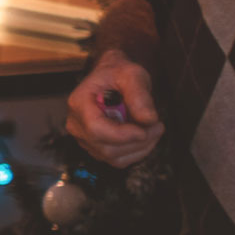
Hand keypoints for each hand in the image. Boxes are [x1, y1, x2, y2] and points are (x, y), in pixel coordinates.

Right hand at [66, 49, 163, 167]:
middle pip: (106, 147)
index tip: (146, 129)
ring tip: (153, 129)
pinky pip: (116, 160)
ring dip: (139, 148)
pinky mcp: (95, 147)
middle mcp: (76, 124)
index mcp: (79, 103)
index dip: (122, 135)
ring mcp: (84, 138)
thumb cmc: (118, 74)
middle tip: (158, 126)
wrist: (111, 78)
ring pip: (113, 157)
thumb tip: (148, 119)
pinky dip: (135, 153)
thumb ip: (140, 95)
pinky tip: (144, 137)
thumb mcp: (132, 75)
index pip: (95, 129)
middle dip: (137, 141)